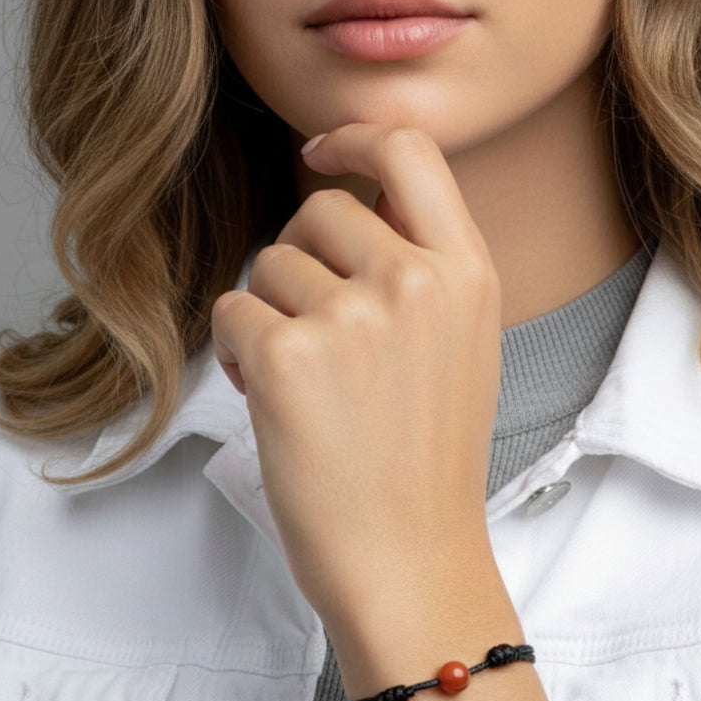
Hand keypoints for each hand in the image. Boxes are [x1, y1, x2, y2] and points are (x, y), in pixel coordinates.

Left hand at [210, 123, 501, 636]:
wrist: (410, 562)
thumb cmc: (426, 469)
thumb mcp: (462, 351)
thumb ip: (423, 274)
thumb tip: (351, 210)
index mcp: (468, 274)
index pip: (410, 150)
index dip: (356, 138)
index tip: (321, 152)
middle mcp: (416, 280)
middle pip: (318, 209)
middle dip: (300, 262)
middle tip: (312, 332)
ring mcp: (355, 315)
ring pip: (268, 264)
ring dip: (269, 316)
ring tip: (306, 386)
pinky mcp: (290, 355)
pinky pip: (232, 311)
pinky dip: (240, 354)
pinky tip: (274, 403)